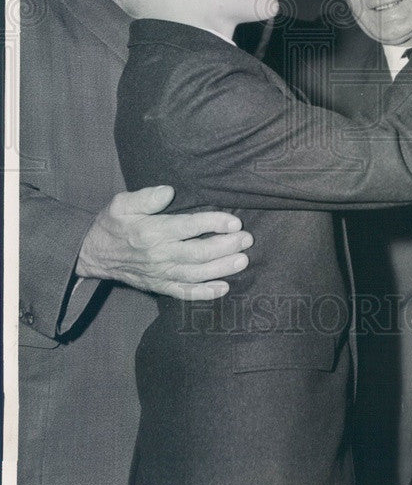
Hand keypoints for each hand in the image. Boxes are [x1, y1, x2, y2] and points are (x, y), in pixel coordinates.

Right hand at [76, 185, 252, 299]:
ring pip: (196, 274)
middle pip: (198, 253)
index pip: (188, 227)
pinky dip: (204, 293)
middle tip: (247, 239)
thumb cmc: (111, 224)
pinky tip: (224, 288)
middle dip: (226, 246)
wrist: (91, 255)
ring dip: (221, 268)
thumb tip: (169, 192)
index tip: (235, 221)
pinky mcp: (159, 286)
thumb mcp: (121, 204)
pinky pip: (183, 293)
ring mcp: (160, 274)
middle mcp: (158, 255)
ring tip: (243, 260)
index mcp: (152, 232)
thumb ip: (146, 197)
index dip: (214, 223)